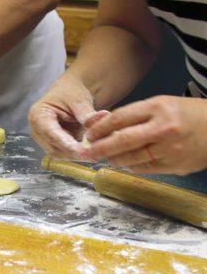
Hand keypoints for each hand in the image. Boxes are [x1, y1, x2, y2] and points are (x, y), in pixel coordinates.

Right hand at [28, 73, 109, 159]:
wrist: (68, 92)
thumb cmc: (70, 93)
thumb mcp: (79, 100)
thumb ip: (87, 113)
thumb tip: (101, 121)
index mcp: (38, 115)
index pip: (51, 134)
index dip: (66, 145)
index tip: (82, 152)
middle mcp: (37, 130)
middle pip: (53, 148)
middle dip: (73, 153)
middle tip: (94, 153)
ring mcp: (43, 139)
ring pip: (59, 154)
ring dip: (76, 155)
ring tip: (95, 151)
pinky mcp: (52, 144)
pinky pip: (64, 153)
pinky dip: (77, 153)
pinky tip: (90, 150)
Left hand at [85, 95, 206, 174]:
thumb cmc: (189, 114)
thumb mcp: (163, 105)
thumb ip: (136, 115)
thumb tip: (104, 128)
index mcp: (158, 108)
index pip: (119, 118)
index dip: (100, 128)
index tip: (88, 135)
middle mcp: (163, 128)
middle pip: (122, 141)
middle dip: (99, 148)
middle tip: (85, 153)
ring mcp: (170, 149)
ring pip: (132, 158)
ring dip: (114, 159)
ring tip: (105, 158)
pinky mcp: (176, 165)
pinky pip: (146, 168)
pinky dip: (132, 166)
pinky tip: (125, 163)